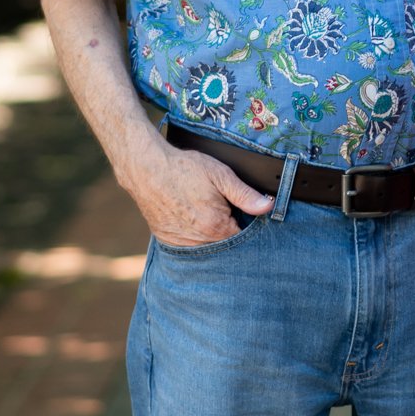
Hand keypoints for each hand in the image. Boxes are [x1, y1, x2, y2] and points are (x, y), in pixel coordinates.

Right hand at [122, 139, 272, 246]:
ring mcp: (182, 243)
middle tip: (221, 208)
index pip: (243, 239)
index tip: (241, 212)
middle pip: (225, 245)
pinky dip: (194, 237)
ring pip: (207, 247)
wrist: (146, 168)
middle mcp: (199, 242)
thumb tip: (268, 207)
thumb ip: (246, 195)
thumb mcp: (221, 175)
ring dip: (211, 236)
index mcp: (217, 227)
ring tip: (204, 211)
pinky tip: (191, 217)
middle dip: (229, 231)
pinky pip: (189, 246)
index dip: (246, 225)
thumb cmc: (184, 169)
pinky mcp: (168, 241)